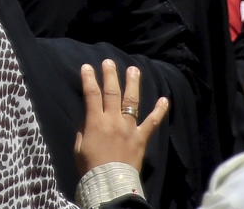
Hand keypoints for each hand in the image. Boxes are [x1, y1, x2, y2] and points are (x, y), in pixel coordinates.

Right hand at [75, 60, 168, 174]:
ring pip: (131, 101)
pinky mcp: (141, 137)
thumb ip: (84, 129)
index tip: (87, 66)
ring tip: (133, 69)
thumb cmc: (90, 165)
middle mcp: (113, 120)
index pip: (91, 94)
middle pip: (112, 93)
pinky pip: (152, 122)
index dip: (89, 79)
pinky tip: (164, 99)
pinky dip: (159, 110)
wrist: (110, 182)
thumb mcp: (79, 146)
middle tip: (109, 61)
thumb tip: (88, 117)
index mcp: (95, 122)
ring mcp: (129, 127)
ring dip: (132, 84)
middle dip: (110, 75)